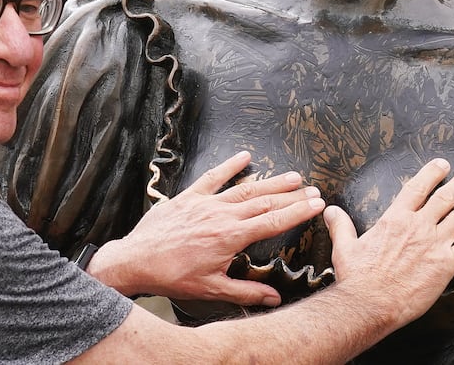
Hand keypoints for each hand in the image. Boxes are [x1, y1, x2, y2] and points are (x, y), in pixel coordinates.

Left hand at [87, 151, 323, 304]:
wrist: (136, 261)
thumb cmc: (172, 276)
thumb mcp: (212, 290)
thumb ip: (246, 292)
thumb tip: (274, 298)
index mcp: (231, 237)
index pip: (273, 221)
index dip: (298, 212)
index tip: (317, 204)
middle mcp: (222, 215)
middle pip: (265, 202)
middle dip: (292, 196)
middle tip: (313, 190)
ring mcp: (205, 203)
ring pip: (245, 188)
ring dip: (271, 181)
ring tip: (292, 176)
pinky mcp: (189, 197)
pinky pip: (213, 177)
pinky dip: (229, 166)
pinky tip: (244, 156)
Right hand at [324, 159, 453, 330]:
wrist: (369, 303)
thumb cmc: (357, 278)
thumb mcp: (344, 247)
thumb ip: (340, 225)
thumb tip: (329, 211)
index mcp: (395, 219)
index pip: (417, 188)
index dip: (432, 173)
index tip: (443, 165)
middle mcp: (418, 226)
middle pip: (445, 197)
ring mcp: (434, 244)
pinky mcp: (445, 264)